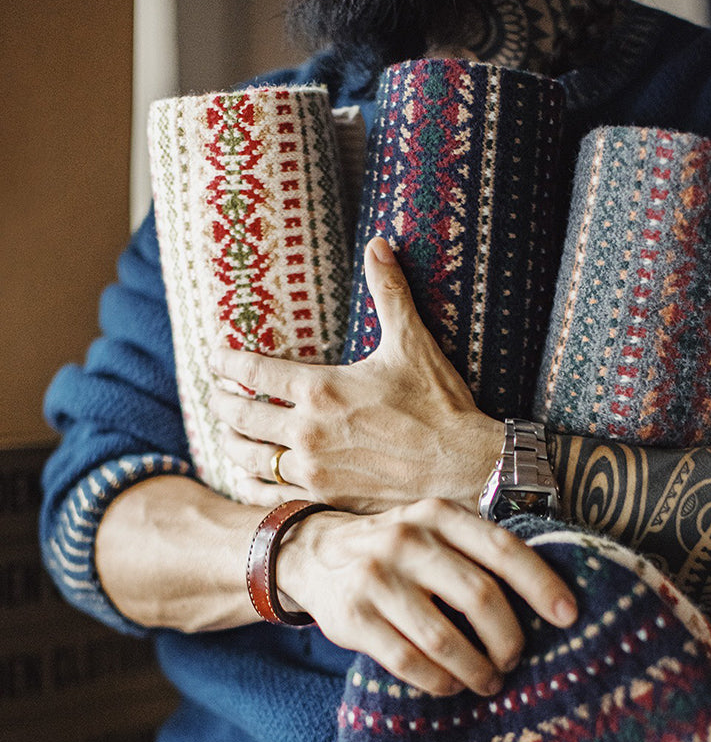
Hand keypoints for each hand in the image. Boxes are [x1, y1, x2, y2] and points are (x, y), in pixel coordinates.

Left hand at [210, 237, 503, 513]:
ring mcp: (313, 470)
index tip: (216, 358)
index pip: (252, 370)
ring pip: (249, 458)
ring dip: (232, 443)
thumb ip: (389, 292)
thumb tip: (379, 242)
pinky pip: (272, 494)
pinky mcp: (326, 499)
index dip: (227, 362)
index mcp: (320, 389)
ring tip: (228, 434)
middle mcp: (306, 431)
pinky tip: (253, 477)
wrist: (464, 467)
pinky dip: (254, 484)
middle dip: (221, 402)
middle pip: (240, 416)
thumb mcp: (412, 343)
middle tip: (215, 396)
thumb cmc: (439, 404)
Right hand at [277, 498, 577, 697]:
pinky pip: (409, 662)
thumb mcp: (433, 530)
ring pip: (445, 638)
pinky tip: (451, 684)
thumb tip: (545, 600)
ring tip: (489, 680)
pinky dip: (439, 681)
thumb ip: (476, 552)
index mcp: (438, 515)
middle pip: (480, 597)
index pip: (502, 549)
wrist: (313, 553)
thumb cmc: (396, 551)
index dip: (541, 584)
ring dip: (476, 668)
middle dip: (509, 638)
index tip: (568, 616)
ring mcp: (376, 578)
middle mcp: (407, 540)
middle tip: (515, 659)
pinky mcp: (354, 618)